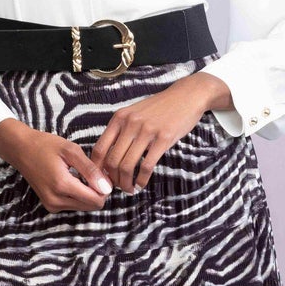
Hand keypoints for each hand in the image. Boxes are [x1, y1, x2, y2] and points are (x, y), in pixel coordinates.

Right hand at [0, 118, 114, 212]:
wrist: (20, 149)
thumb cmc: (45, 145)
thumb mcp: (71, 151)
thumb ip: (90, 170)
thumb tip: (106, 188)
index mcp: (62, 185)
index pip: (96, 200)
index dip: (104, 188)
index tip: (101, 173)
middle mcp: (56, 201)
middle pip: (91, 206)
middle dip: (97, 191)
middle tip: (92, 172)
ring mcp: (52, 205)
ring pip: (84, 207)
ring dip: (88, 193)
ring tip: (80, 174)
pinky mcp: (50, 206)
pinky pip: (73, 205)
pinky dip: (78, 195)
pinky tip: (72, 180)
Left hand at [90, 71, 231, 191]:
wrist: (186, 96)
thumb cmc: (159, 108)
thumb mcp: (134, 114)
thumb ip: (121, 131)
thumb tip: (108, 158)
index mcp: (119, 118)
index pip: (99, 149)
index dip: (97, 169)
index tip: (102, 179)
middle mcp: (129, 124)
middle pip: (112, 161)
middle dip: (113, 180)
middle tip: (117, 187)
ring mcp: (146, 131)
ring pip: (127, 166)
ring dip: (126, 183)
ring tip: (129, 189)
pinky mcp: (163, 139)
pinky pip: (146, 166)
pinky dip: (142, 180)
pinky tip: (141, 184)